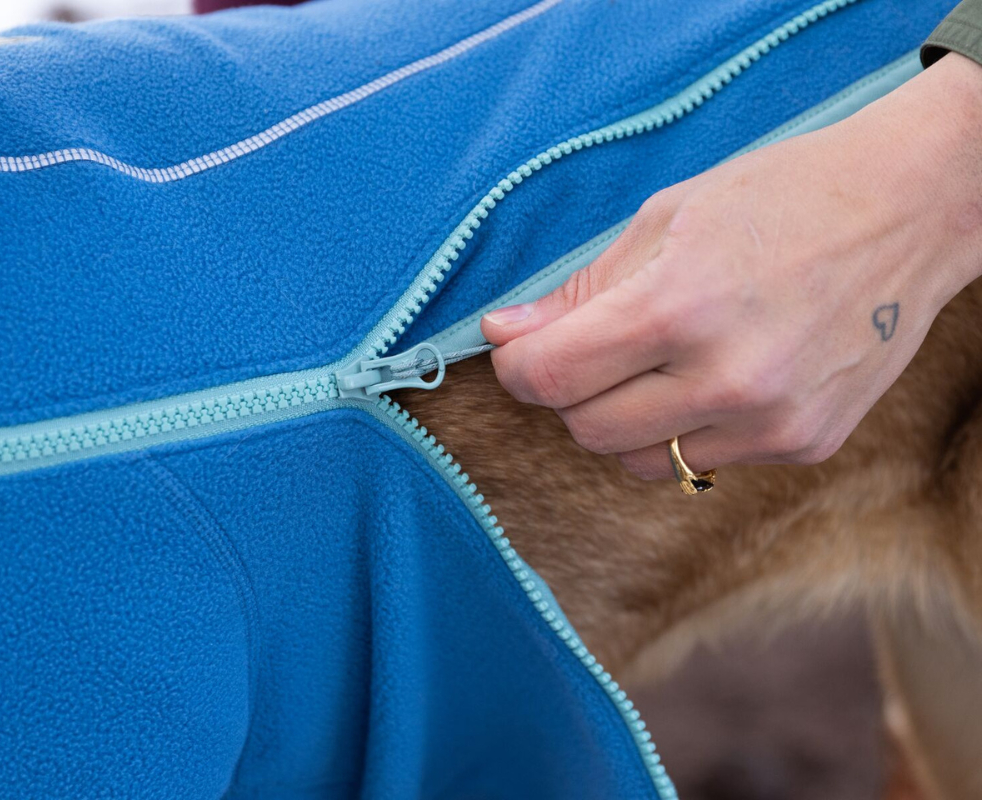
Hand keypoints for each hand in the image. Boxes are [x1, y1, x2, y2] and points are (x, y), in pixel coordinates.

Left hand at [482, 53, 981, 479]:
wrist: (910, 209)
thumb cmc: (781, 197)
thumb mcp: (665, 218)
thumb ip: (581, 290)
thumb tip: (505, 335)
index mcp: (681, 307)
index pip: (552, 376)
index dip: (517, 366)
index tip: (517, 349)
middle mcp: (728, 378)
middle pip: (587, 429)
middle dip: (566, 393)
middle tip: (586, 351)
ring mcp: (772, 421)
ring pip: (640, 460)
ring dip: (622, 420)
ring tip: (655, 362)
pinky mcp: (804, 443)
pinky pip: (703, 461)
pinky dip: (686, 427)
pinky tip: (717, 374)